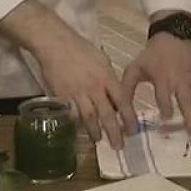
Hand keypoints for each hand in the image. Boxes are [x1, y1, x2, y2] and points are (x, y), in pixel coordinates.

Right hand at [32, 30, 136, 150]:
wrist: (56, 44)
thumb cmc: (81, 50)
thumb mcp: (102, 61)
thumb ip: (109, 79)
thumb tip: (115, 96)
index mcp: (106, 77)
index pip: (122, 101)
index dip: (129, 117)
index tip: (133, 130)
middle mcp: (94, 88)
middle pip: (107, 114)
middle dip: (114, 132)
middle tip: (119, 146)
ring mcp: (77, 93)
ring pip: (89, 118)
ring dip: (95, 131)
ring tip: (98, 140)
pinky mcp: (62, 97)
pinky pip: (71, 114)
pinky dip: (77, 124)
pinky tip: (79, 130)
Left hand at [122, 34, 190, 138]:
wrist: (170, 33)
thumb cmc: (151, 55)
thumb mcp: (134, 69)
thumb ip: (127, 90)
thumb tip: (120, 112)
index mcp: (162, 78)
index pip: (164, 98)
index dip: (165, 110)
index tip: (166, 124)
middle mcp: (179, 77)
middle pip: (185, 100)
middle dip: (190, 118)